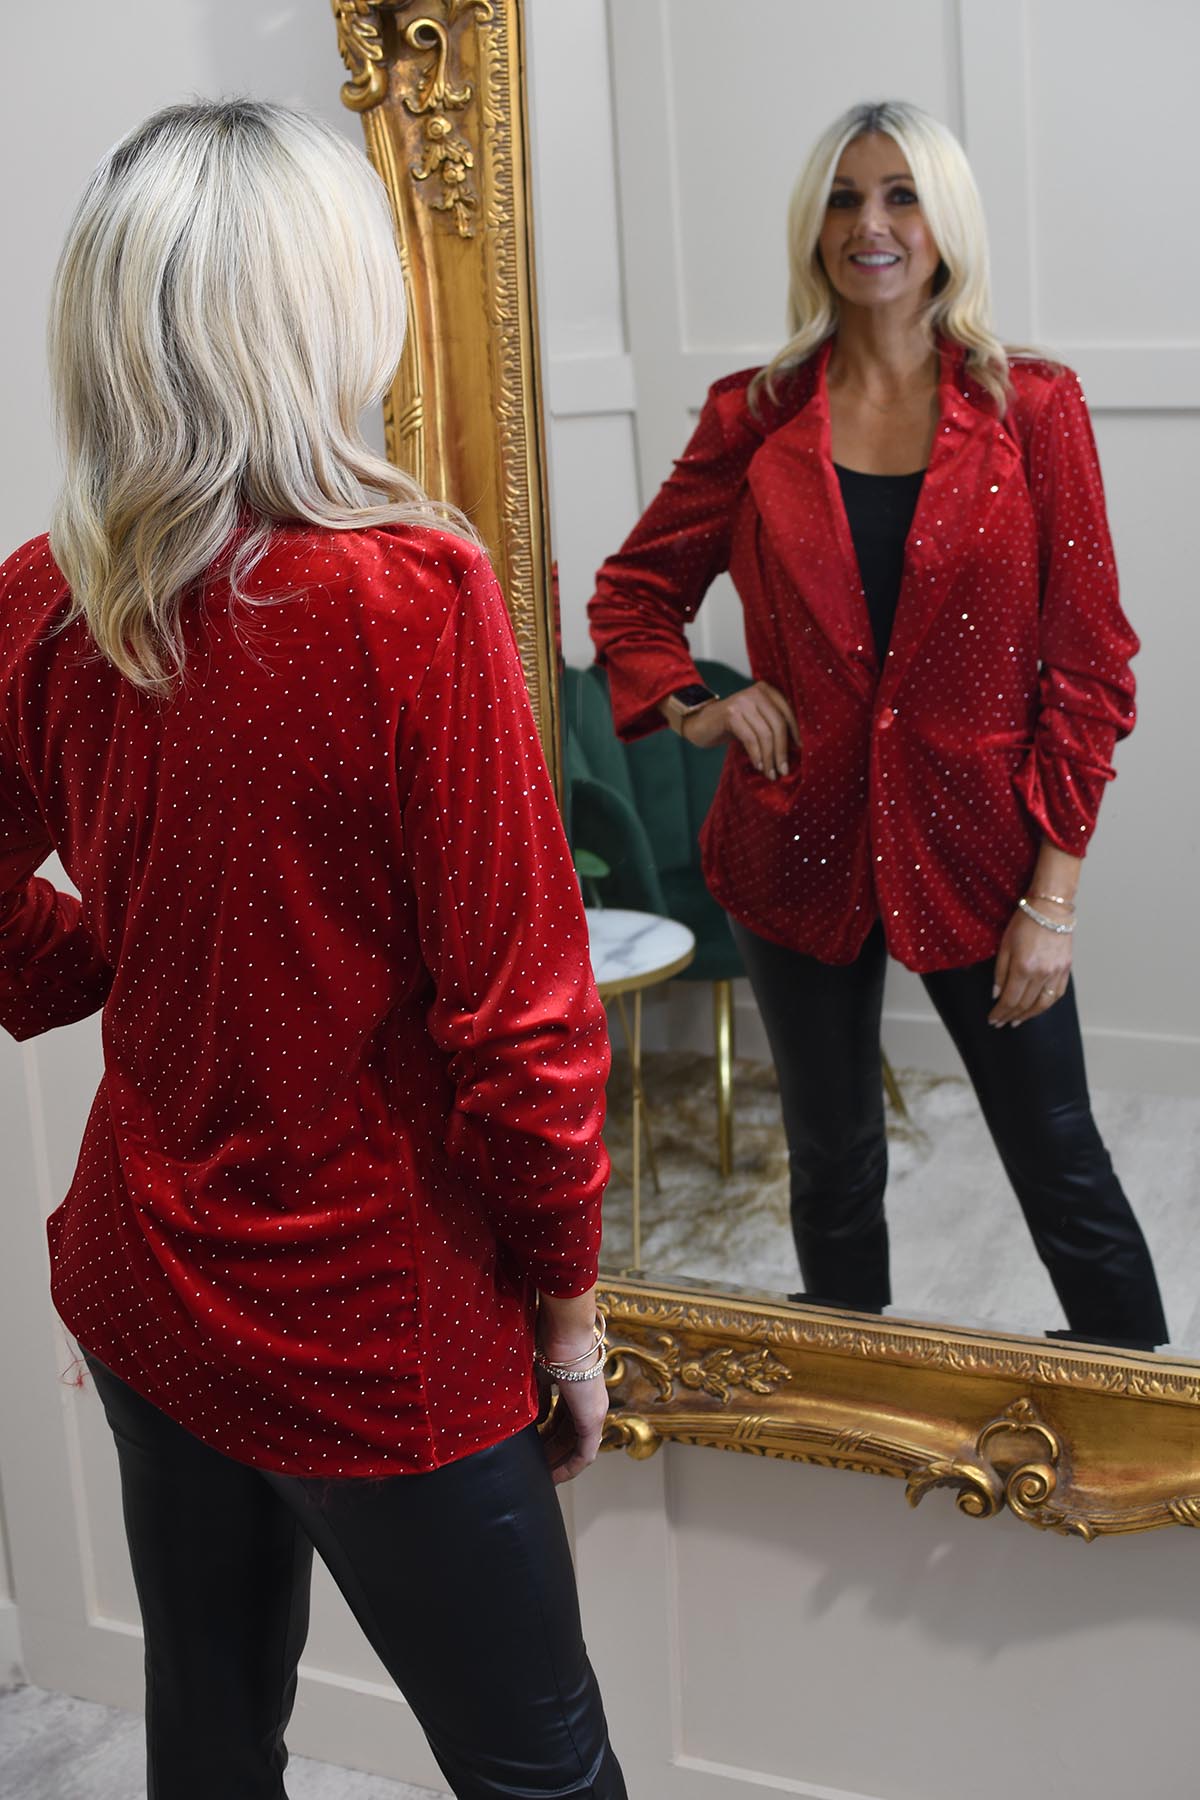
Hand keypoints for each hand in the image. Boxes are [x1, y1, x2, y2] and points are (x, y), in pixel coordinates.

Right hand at [535, 1289, 606, 1483]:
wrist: (565, 1331)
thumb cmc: (547, 1339)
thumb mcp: (535, 1371)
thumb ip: (534, 1394)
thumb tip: (528, 1416)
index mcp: (575, 1383)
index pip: (561, 1414)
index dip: (546, 1431)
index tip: (530, 1443)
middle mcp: (588, 1398)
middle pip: (567, 1432)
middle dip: (549, 1450)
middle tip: (531, 1464)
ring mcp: (593, 1409)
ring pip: (575, 1445)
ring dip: (557, 1460)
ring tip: (538, 1474)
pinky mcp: (593, 1419)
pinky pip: (583, 1453)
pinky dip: (568, 1467)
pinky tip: (553, 1477)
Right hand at [679, 681, 799, 779]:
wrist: (700, 722)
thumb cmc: (732, 724)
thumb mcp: (755, 719)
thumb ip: (772, 724)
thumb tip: (796, 748)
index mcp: (766, 690)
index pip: (787, 712)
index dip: (795, 733)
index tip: (799, 751)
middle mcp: (755, 692)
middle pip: (778, 724)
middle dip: (782, 751)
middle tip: (783, 770)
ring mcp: (742, 701)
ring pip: (765, 734)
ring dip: (769, 758)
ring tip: (771, 773)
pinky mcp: (730, 714)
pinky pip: (750, 739)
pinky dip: (756, 755)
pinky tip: (758, 766)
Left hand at [989, 906, 1073, 1027]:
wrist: (1050, 908)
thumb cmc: (1024, 922)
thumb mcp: (1004, 945)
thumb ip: (1000, 972)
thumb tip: (996, 994)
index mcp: (1023, 967)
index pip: (1010, 999)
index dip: (1000, 1012)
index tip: (993, 1019)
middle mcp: (1041, 974)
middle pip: (1025, 1004)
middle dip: (1011, 1016)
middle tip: (1001, 1022)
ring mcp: (1056, 973)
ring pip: (1042, 1004)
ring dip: (1028, 1016)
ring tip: (1017, 1021)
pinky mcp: (1066, 969)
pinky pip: (1057, 994)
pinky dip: (1046, 1005)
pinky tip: (1037, 1009)